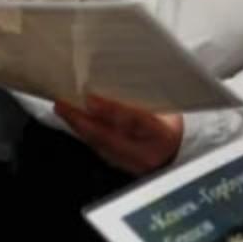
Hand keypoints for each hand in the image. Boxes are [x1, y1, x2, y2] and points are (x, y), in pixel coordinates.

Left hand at [55, 95, 182, 174]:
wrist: (179, 149)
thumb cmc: (171, 121)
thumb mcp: (166, 107)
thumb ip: (143, 97)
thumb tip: (114, 75)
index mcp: (162, 134)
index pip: (135, 121)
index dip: (111, 110)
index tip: (90, 98)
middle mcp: (146, 153)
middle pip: (109, 137)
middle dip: (82, 120)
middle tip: (63, 104)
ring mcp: (132, 164)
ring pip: (100, 145)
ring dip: (79, 127)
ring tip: (63, 109)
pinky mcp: (121, 166)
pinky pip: (99, 150)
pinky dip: (85, 134)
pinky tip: (75, 122)